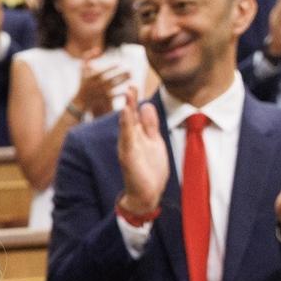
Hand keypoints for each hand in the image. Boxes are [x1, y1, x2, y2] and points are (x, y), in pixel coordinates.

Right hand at [74, 56, 128, 116]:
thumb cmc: (83, 81)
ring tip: (130, 76)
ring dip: (124, 80)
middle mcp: (96, 85)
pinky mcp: (103, 100)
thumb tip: (99, 49)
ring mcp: (100, 93)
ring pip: (115, 86)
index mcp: (91, 76)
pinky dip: (122, 92)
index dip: (113, 66)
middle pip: (112, 78)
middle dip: (122, 73)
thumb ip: (88, 56)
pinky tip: (128, 88)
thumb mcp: (82, 68)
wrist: (80, 100)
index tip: (119, 64)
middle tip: (129, 70)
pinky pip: (115, 96)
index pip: (105, 70)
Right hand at [116, 85, 167, 216]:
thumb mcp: (154, 142)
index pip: (135, 114)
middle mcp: (130, 140)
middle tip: (130, 86)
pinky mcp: (128, 155)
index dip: (134, 101)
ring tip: (128, 94)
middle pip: (129, 117)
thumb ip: (150, 125)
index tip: (134, 86)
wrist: (146, 194)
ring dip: (127, 109)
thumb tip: (146, 106)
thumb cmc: (149, 171)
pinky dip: (126, 124)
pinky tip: (126, 113)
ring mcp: (128, 147)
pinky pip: (127, 137)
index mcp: (137, 136)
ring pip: (126, 125)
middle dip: (129, 101)